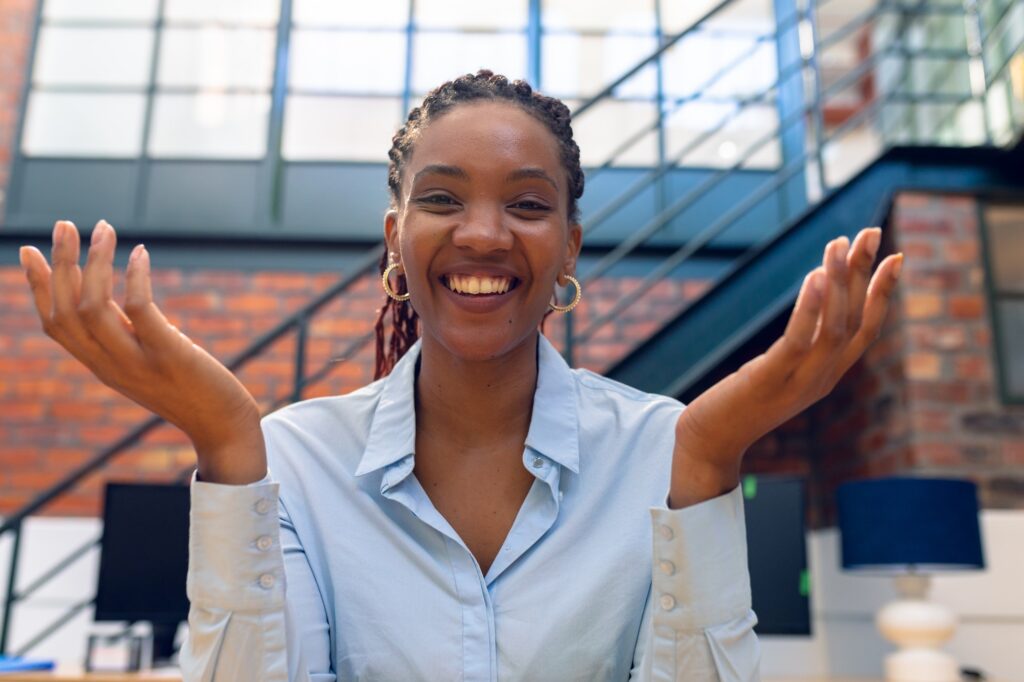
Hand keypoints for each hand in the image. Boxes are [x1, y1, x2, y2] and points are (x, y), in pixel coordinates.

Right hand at [20, 220, 265, 483]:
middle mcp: (110, 367)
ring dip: (94, 263)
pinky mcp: (170, 356)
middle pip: (66, 312)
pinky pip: (140, 310)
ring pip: (93, 308)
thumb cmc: (189, 388)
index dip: (38, 287)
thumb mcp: (144, 359)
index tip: (29, 250)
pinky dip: (135, 278)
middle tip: (63, 224)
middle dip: (60, 265)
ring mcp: (138, 363)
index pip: (55, 326)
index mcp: (100, 366)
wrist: (223, 426)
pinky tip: (141, 254)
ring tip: (103, 229)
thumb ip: (122, 331)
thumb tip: (109, 294)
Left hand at [669, 227, 901, 506]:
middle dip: (864, 274)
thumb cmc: (740, 403)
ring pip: (833, 327)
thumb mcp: (780, 371)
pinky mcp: (769, 380)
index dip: (883, 294)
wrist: (710, 442)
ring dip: (839, 283)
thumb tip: (817, 292)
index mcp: (827, 375)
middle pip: (854, 320)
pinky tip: (815, 276)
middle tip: (871, 232)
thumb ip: (802, 343)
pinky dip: (810, 308)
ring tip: (838, 244)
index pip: (867, 330)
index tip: (896, 256)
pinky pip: (799, 341)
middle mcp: (821, 379)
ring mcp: (798, 382)